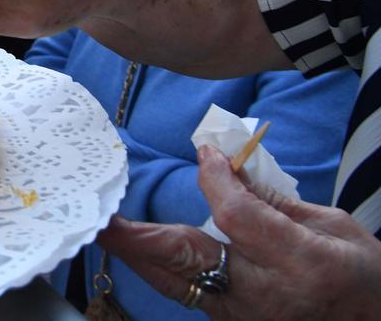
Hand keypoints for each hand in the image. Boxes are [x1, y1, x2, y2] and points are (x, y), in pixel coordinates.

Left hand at [99, 146, 380, 319]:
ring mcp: (241, 314)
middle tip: (101, 220)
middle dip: (139, 240)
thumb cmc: (358, 274)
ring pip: (175, 281)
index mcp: (299, 262)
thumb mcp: (332, 226)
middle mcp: (262, 293)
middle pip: (187, 260)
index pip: (238, 216)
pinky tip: (136, 247)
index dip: (216, 180)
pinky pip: (185, 291)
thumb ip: (273, 200)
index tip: (206, 152)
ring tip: (103, 227)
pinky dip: (159, 267)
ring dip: (138, 254)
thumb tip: (224, 165)